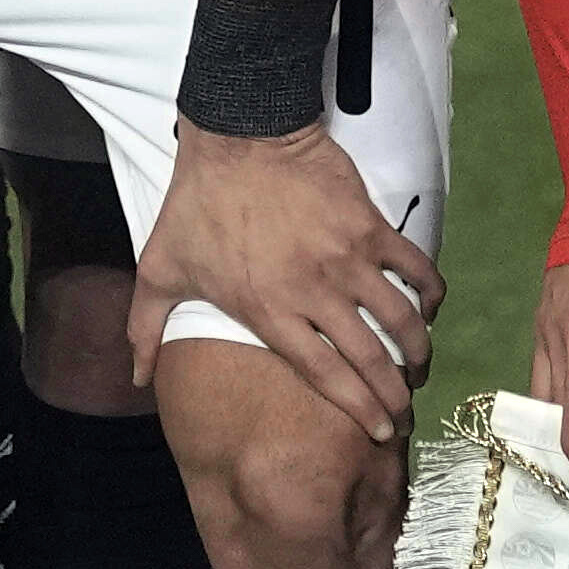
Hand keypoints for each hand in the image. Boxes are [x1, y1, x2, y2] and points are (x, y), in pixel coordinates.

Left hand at [139, 124, 433, 440]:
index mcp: (269, 312)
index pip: (326, 375)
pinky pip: (413, 265)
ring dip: (418, 348)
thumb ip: (146, 328)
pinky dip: (430, 290)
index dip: (360, 409)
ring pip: (401, 318)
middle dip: (396, 394)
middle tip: (407, 410)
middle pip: (371, 358)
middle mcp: (315, 293)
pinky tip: (432, 305)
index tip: (381, 431)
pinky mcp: (368, 225)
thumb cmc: (196, 204)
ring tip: (420, 365)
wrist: (237, 136)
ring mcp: (347, 259)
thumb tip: (136, 376)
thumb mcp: (160, 269)